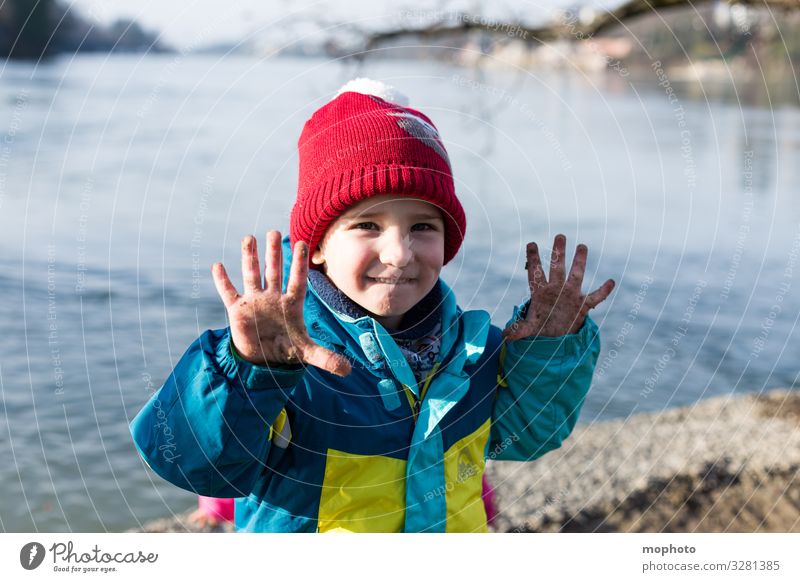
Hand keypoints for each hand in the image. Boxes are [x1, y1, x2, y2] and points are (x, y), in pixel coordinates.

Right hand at [211, 230, 351, 375]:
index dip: (299, 264)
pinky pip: (229, 292)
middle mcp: (273, 298)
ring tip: (249, 237)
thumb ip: (326, 358)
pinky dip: (223, 280)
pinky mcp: (238, 310)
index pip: (296, 280)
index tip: (302, 244)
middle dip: (273, 253)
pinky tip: (218, 265)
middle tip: (274, 232)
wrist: (263, 360)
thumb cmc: (286, 350)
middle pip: (273, 271)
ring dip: (249, 257)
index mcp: (291, 304)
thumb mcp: (306, 353)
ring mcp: (255, 302)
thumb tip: (348, 370)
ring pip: (252, 275)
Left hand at [502, 234, 614, 339]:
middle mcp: (556, 290)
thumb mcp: (528, 329)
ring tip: (582, 246)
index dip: (533, 259)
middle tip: (560, 236)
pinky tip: (610, 282)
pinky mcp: (582, 306)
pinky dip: (603, 291)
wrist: (555, 337)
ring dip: (579, 262)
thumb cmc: (539, 327)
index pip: (536, 273)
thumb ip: (518, 330)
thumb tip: (505, 336)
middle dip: (558, 253)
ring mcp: (570, 296)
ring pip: (576, 275)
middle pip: (557, 268)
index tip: (531, 243)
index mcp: (540, 293)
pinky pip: (595, 297)